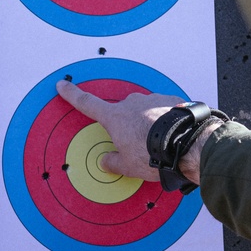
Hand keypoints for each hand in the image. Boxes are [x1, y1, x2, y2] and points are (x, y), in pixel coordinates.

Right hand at [56, 79, 179, 182]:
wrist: (187, 144)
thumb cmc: (155, 154)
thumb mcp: (128, 166)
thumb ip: (113, 162)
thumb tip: (106, 161)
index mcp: (115, 117)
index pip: (86, 103)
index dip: (72, 94)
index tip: (63, 85)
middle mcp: (132, 103)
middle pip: (121, 112)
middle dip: (127, 126)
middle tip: (138, 145)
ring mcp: (152, 99)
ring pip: (143, 110)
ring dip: (147, 123)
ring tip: (159, 143)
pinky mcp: (170, 100)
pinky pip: (162, 109)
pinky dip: (163, 119)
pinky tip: (172, 134)